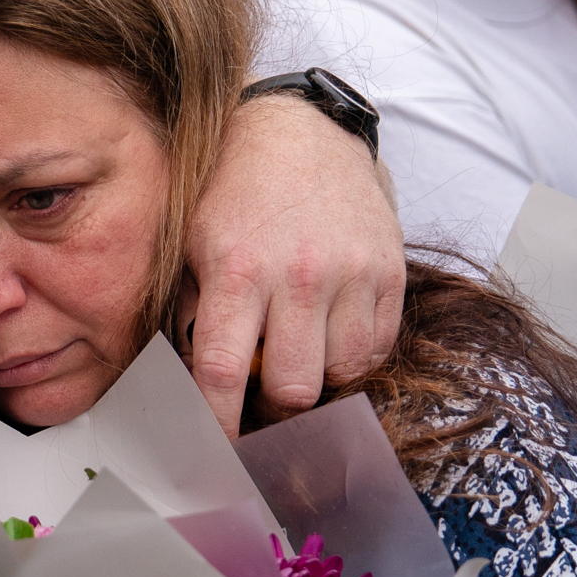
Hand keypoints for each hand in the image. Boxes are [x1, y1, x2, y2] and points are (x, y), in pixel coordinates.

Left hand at [176, 94, 405, 433]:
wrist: (299, 129)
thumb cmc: (232, 188)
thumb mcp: (189, 242)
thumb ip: (189, 313)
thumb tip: (187, 384)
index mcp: (237, 269)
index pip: (224, 373)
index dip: (219, 423)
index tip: (217, 447)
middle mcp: (299, 274)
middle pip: (294, 387)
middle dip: (274, 401)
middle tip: (264, 386)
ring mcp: (352, 271)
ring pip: (343, 372)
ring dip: (318, 377)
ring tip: (300, 351)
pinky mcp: (389, 269)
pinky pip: (379, 345)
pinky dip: (355, 355)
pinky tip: (331, 335)